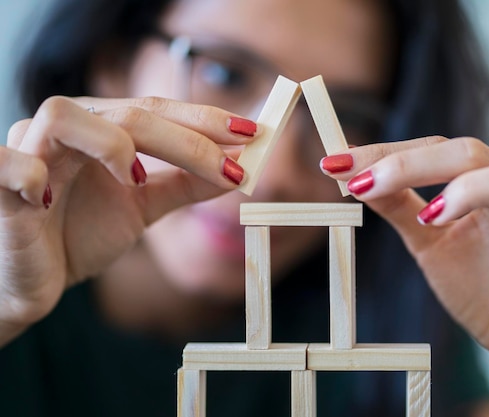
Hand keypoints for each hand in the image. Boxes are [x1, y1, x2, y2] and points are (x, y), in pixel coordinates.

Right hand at [0, 96, 255, 343]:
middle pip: (127, 112)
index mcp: (101, 130)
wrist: (27, 280)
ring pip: (64, 115)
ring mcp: (28, 151)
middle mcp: (67, 131)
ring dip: (110, 142)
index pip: (156, 110)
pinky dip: (31, 171)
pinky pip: (7, 162)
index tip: (252, 134)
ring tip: (135, 178)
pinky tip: (49, 196)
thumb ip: (183, 187)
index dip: (203, 119)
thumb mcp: (140, 208)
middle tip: (232, 163)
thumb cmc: (77, 235)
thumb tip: (238, 170)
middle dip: (186, 138)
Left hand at [322, 136, 488, 416]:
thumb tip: (353, 177)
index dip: (387, 154)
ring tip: (432, 217)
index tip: (336, 164)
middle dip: (412, 165)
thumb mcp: (427, 244)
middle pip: (473, 152)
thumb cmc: (479, 288)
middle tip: (364, 184)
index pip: (435, 150)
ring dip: (474, 189)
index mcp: (482, 182)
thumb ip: (398, 209)